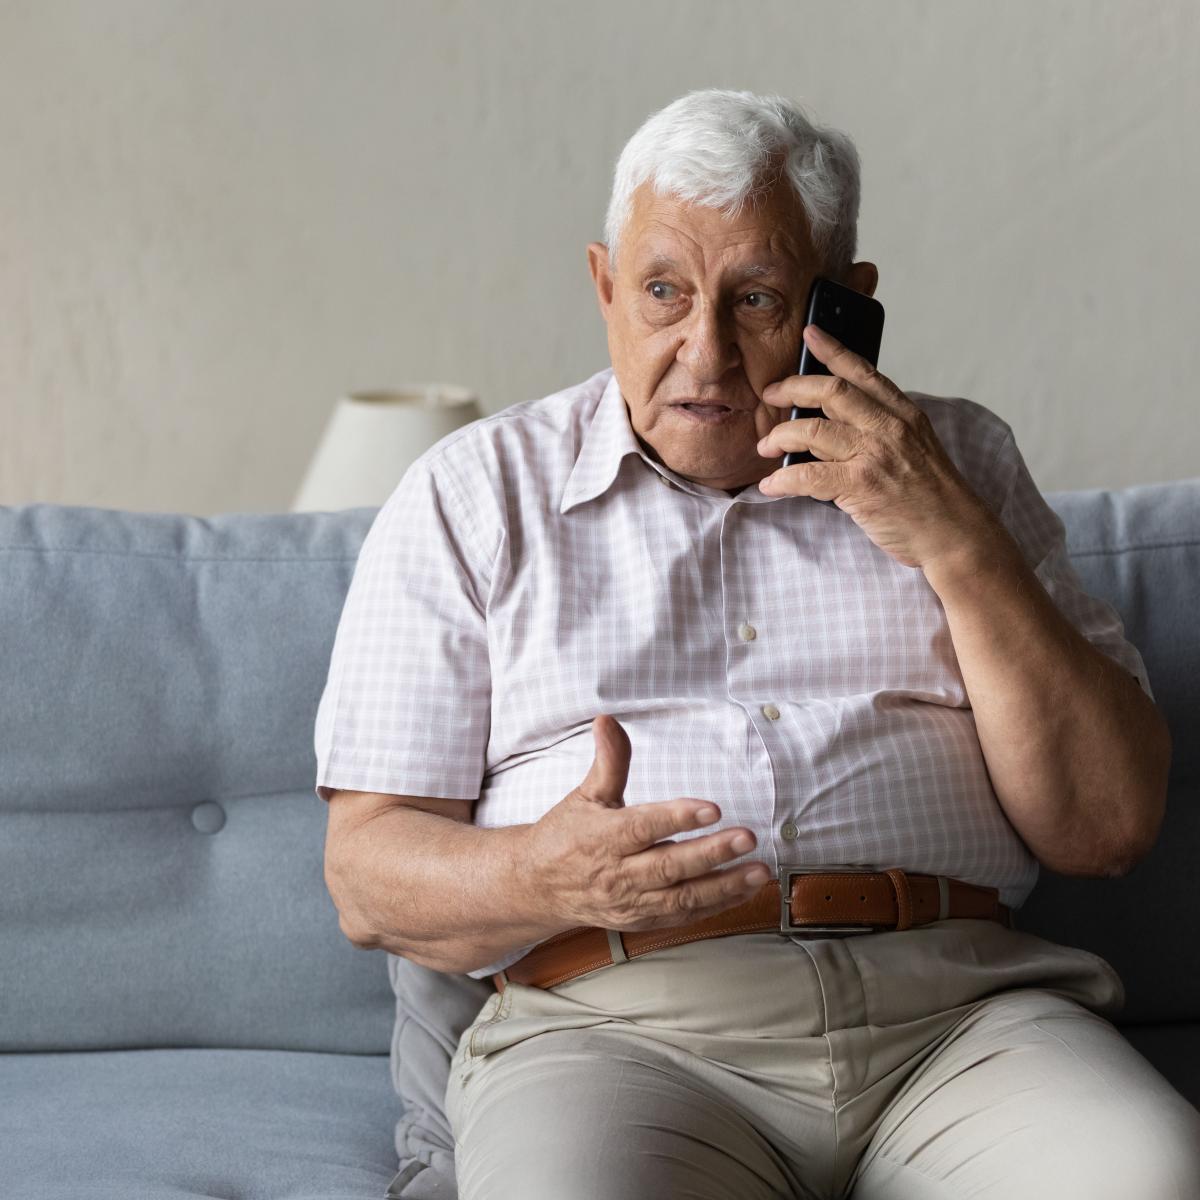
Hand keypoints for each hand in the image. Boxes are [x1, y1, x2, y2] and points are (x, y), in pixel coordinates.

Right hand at [524, 714, 769, 931]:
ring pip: (682, 897)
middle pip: (669, 866)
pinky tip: (742, 890)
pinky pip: (682, 917)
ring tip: (759, 871)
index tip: (712, 808)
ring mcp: (631, 902)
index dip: (678, 818)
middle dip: (712, 853)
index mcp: (603, 837)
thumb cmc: (566, 835)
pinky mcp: (641, 920)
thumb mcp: (585, 794)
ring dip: (724, 886)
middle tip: (746, 838)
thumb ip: (608, 761)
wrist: (539, 887)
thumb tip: (608, 720)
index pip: (644, 827)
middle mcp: (618, 873)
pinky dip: (715, 906)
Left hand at [756, 324, 1002, 570]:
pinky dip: (782, 480)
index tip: (809, 334)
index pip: (863, 371)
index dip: (832, 349)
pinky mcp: (861, 485)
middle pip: (829, 391)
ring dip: (779, 436)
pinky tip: (770, 485)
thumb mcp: (917, 447)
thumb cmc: (932, 497)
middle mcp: (889, 426)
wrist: (955, 533)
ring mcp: (875, 454)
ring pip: (811, 429)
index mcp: (903, 414)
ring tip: (765, 446)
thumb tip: (838, 420)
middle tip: (770, 395)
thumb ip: (884, 428)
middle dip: (791, 388)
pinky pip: (807, 475)